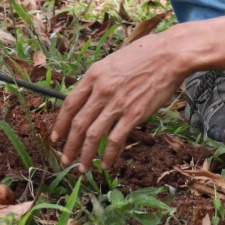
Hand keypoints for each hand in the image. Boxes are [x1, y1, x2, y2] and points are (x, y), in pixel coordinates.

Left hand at [50, 31, 190, 169]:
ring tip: (82, 168)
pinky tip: (106, 164)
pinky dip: (109, 155)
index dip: (60, 124)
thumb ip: (100, 80)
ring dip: (85, 155)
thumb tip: (91, 98)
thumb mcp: (113, 62)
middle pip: (78, 124)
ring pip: (93, 135)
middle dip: (69, 146)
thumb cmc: (144, 55)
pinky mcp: (134, 114)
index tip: (55, 137)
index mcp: (94, 75)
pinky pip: (115, 140)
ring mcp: (117, 103)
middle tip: (65, 160)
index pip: (69, 104)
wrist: (169, 55)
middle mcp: (101, 90)